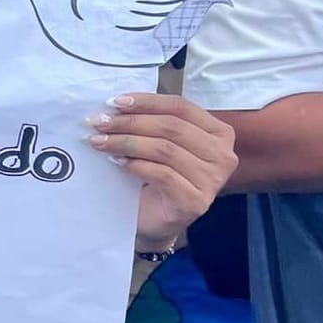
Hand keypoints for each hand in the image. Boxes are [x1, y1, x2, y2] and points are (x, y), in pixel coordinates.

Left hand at [87, 93, 235, 251]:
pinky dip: (135, 165)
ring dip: (126, 142)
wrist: (155, 220)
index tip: (113, 102)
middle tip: (99, 123)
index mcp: (218, 133)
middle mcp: (222, 154)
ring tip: (100, 141)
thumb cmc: (156, 177)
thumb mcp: (158, 142)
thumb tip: (115, 104)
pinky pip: (162, 174)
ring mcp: (213, 180)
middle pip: (171, 127)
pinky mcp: (196, 201)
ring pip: (165, 149)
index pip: (181, 107)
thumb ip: (150, 122)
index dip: (146, 102)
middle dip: (130, 122)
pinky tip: (116, 162)